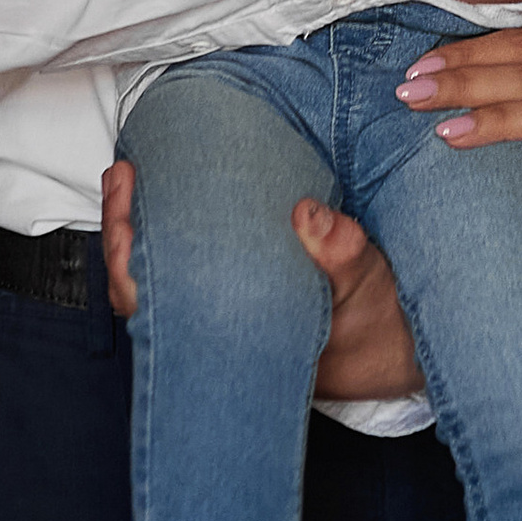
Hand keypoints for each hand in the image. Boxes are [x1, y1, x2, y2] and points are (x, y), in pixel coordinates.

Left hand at [101, 165, 423, 398]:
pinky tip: (176, 199)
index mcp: (231, 338)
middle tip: (123, 172)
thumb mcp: (366, 285)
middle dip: (124, 228)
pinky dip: (174, 232)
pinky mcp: (241, 297)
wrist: (398, 348)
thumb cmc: (376, 324)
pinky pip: (191, 268)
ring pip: (163, 278)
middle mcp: (217, 332)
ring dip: (144, 228)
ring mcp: (226, 316)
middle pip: (142, 286)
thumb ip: (342, 253)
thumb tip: (310, 218)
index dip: (124, 252)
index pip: (149, 301)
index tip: (127, 192)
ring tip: (136, 178)